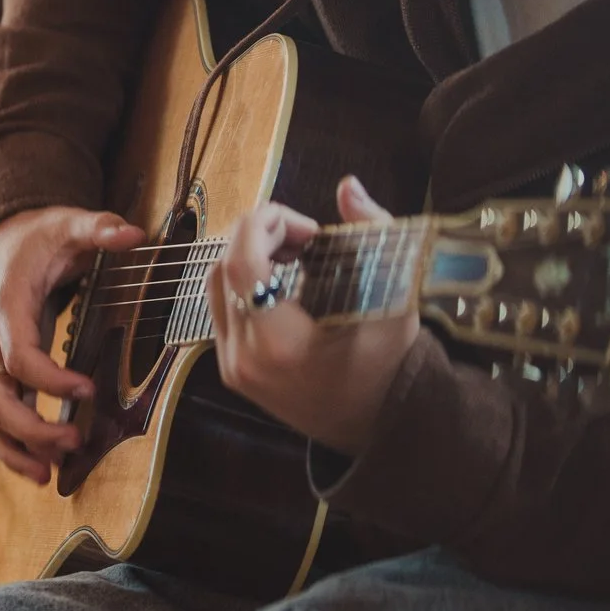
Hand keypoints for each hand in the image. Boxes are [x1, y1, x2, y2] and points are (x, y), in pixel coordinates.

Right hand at [0, 205, 145, 480]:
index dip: (49, 379)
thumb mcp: (69, 223)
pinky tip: (40, 467)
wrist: (4, 242)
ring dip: (15, 448)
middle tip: (73, 441)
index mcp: (10, 308)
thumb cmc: (40, 237)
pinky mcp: (3, 373)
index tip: (87, 389)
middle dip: (29, 428)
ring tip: (50, 473)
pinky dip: (11, 446)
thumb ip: (99, 228)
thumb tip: (133, 234)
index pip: (19, 356)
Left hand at [206, 175, 420, 455]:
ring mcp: (233, 368)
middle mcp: (244, 358)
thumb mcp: (394, 296)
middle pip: (223, 268)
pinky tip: (283, 277)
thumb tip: (348, 187)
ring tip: (294, 252)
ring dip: (249, 254)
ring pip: (215, 286)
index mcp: (280, 344)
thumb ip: (373, 234)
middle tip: (303, 234)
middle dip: (259, 235)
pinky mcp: (232, 371)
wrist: (381, 423)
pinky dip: (245, 281)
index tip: (306, 225)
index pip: (242, 263)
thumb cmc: (391, 362)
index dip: (265, 225)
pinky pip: (222, 309)